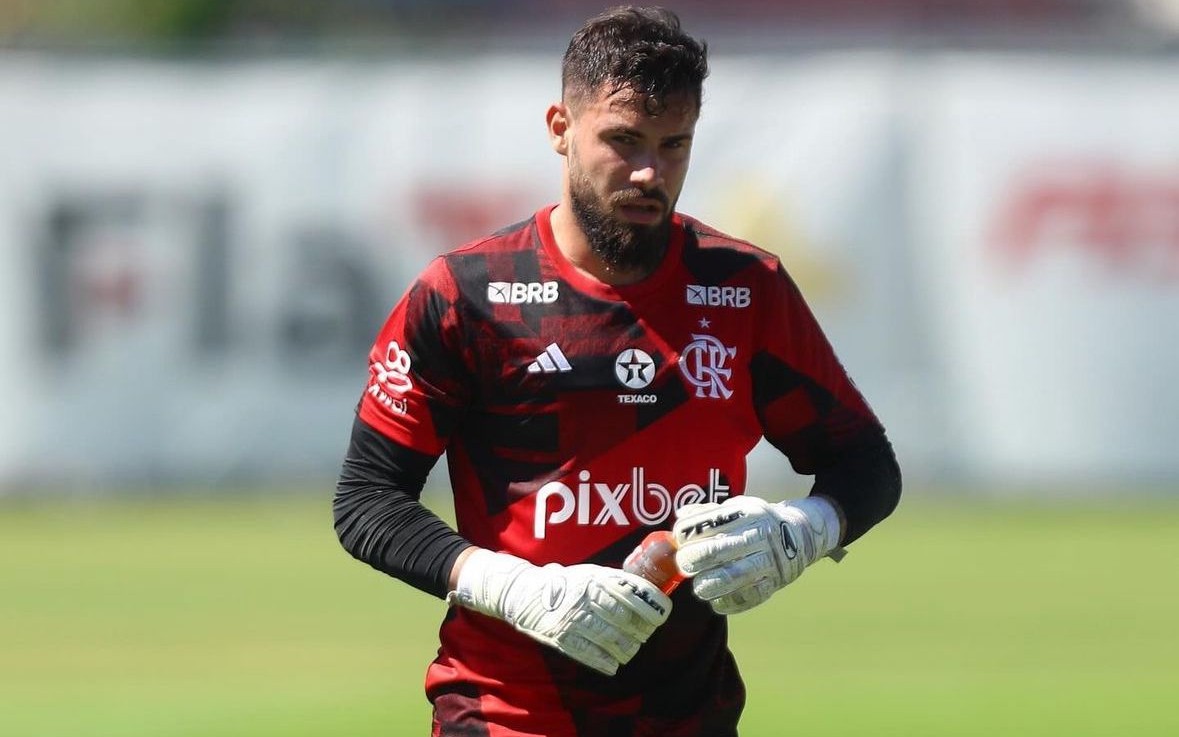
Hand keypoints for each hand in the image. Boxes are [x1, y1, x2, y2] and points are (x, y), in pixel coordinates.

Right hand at [447, 549, 671, 675]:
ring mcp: (571, 619)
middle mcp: (584, 598)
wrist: (522, 593)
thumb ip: (614, 581)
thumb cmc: (563, 582)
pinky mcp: (560, 638)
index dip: (651, 605)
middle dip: (641, 630)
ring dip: (627, 647)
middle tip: (646, 633)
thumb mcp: (588, 573)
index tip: (663, 613)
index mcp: (593, 578)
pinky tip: (615, 663)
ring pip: (611, 639)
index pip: (630, 592)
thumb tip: (647, 591)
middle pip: (624, 619)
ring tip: (631, 648)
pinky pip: (590, 654)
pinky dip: (607, 662)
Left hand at [672, 495, 842, 614]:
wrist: (800, 535)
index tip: (679, 540)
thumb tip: (681, 515)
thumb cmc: (756, 522)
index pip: (709, 523)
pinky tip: (716, 601)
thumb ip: (708, 513)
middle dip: (692, 560)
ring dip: (708, 585)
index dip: (687, 533)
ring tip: (699, 586)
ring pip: (732, 577)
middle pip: (717, 551)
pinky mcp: (773, 583)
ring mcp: (768, 561)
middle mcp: (759, 536)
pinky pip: (748, 598)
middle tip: (684, 564)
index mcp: (747, 513)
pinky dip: (728, 603)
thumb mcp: (737, 508)